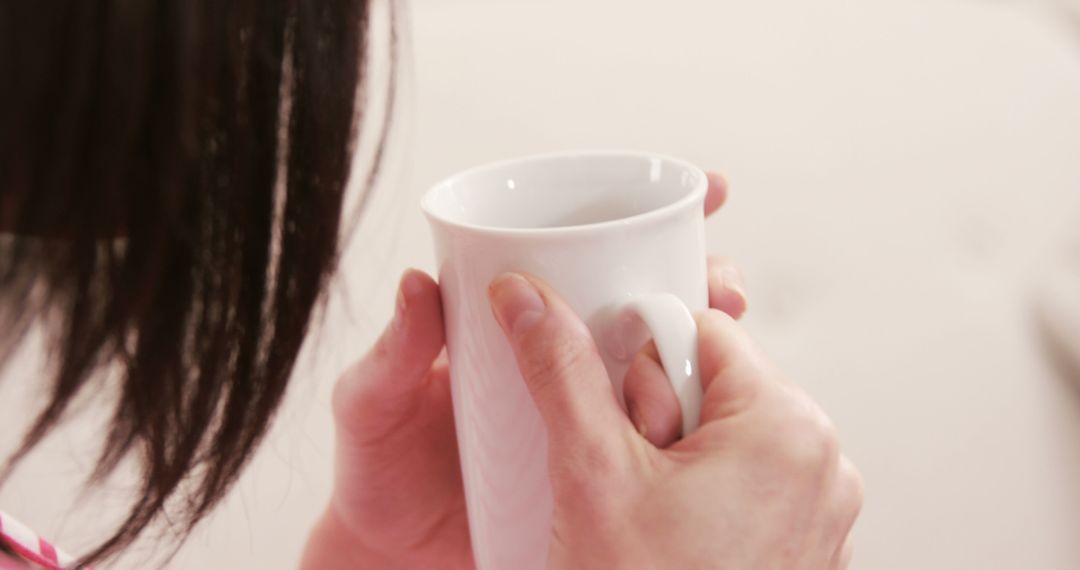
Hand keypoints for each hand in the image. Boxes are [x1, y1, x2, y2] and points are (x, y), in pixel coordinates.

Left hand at [301, 173, 745, 568]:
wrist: (390, 554)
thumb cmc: (377, 470)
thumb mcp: (372, 405)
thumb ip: (393, 353)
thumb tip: (418, 284)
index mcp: (508, 322)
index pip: (580, 251)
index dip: (644, 216)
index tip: (702, 192)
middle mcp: (554, 356)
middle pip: (641, 299)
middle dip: (697, 278)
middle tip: (722, 282)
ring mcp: (579, 409)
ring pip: (658, 362)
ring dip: (705, 343)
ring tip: (726, 335)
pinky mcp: (591, 463)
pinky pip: (648, 434)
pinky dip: (688, 418)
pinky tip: (714, 417)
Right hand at [487, 274, 861, 568]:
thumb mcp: (591, 473)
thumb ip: (559, 369)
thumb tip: (528, 299)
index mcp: (787, 425)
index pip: (700, 330)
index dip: (639, 361)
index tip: (613, 408)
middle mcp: (819, 463)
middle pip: (709, 384)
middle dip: (651, 419)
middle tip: (625, 479)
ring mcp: (815, 511)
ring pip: (719, 436)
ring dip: (668, 460)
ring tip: (641, 516)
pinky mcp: (799, 545)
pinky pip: (739, 486)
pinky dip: (695, 499)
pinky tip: (662, 539)